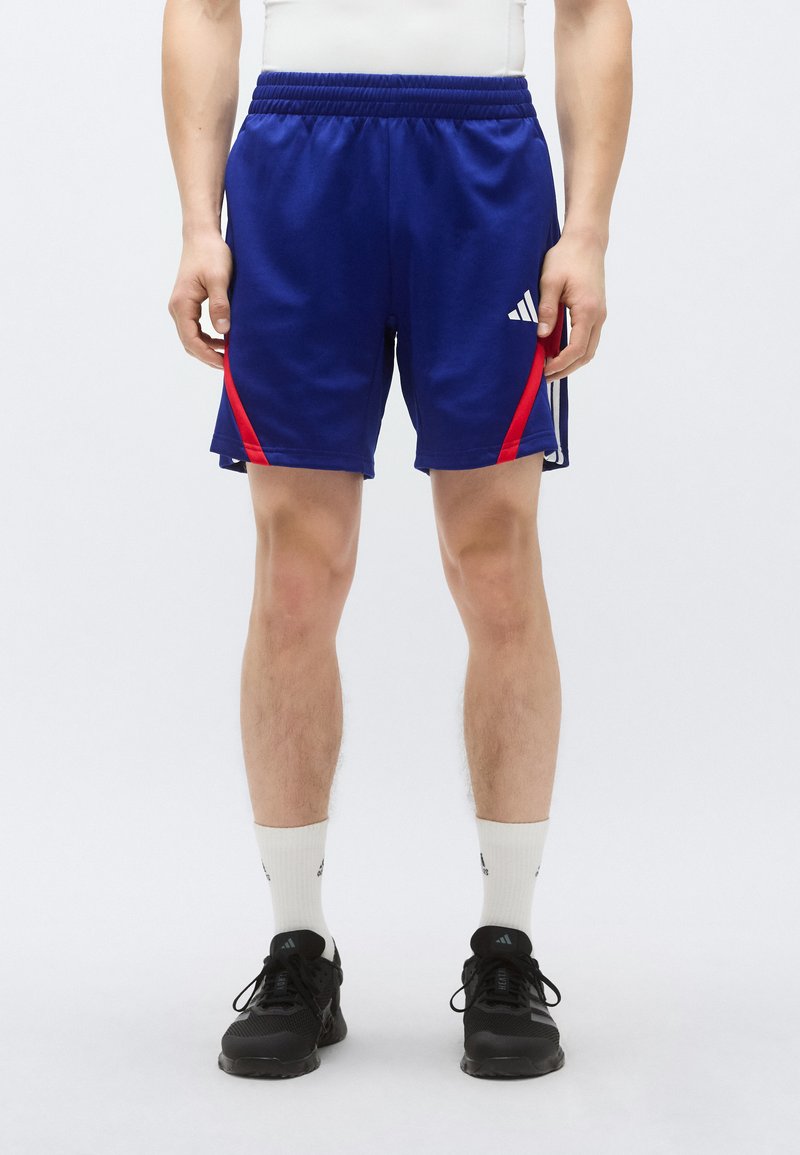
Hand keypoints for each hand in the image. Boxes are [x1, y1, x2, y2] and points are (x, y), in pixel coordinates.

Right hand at [167, 230, 232, 368]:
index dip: (208, 356)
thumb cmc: (210, 253)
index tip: (226, 364)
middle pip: (189, 343)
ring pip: (191, 337)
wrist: (201, 235)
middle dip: (208, 356)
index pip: (191, 340)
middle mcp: (177, 308)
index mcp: (182, 304)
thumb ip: (220, 305)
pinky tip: (223, 340)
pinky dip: (207, 338)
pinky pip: (194, 328)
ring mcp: (180, 306)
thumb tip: (223, 331)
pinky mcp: (187, 303)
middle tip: (229, 365)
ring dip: (207, 348)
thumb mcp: (219, 279)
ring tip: (228, 354)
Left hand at [537, 231, 606, 382]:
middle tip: (544, 377)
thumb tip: (540, 335)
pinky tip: (558, 352)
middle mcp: (598, 316)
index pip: (576, 348)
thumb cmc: (566, 257)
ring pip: (589, 349)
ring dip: (571, 362)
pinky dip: (575, 351)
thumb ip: (546, 309)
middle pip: (586, 355)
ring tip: (550, 369)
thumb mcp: (549, 281)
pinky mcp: (596, 311)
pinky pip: (589, 339)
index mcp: (587, 310)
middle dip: (566, 369)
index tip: (543, 371)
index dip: (560, 364)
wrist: (586, 241)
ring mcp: (599, 314)